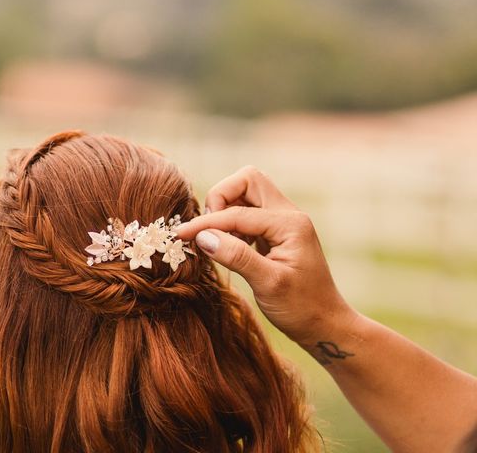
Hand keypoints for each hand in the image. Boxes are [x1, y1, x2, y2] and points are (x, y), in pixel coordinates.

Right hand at [176, 166, 356, 345]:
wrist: (324, 324)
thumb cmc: (301, 308)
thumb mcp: (269, 284)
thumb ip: (237, 256)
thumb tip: (203, 236)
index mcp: (290, 224)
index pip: (238, 212)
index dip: (206, 222)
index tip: (181, 235)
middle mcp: (288, 215)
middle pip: (247, 180)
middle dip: (221, 197)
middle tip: (209, 228)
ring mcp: (282, 222)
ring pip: (246, 194)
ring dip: (225, 210)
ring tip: (217, 240)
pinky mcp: (275, 233)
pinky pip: (248, 213)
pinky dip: (231, 223)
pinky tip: (228, 246)